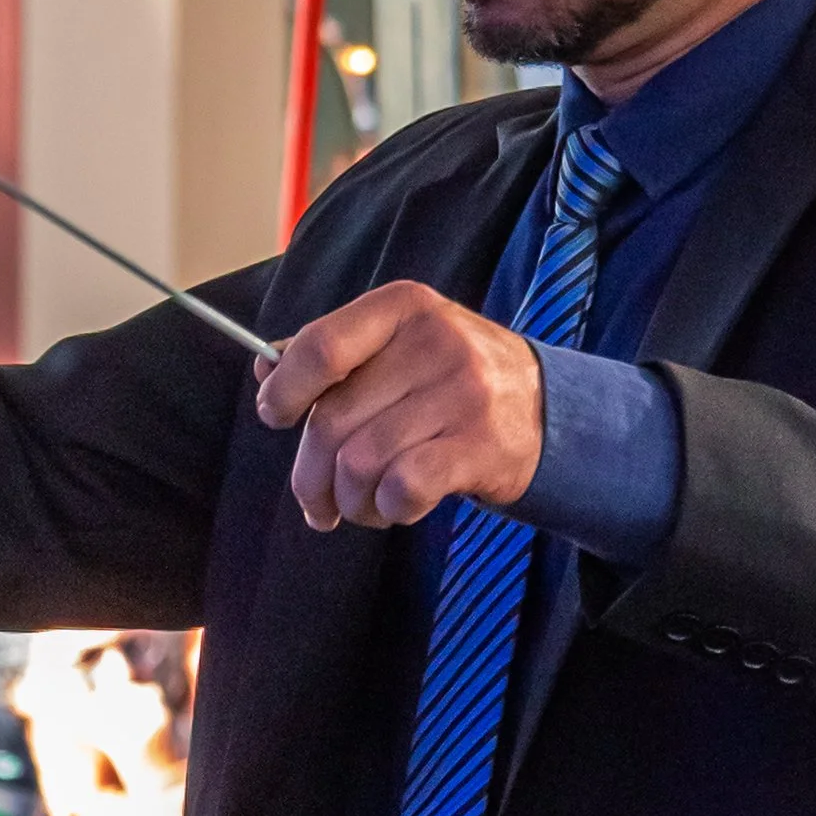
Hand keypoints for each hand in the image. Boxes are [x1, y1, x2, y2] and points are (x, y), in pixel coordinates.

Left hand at [254, 281, 542, 531]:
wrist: (549, 408)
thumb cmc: (451, 379)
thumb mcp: (399, 344)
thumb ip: (334, 354)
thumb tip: (266, 370)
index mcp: (404, 307)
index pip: (320, 347)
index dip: (285, 391)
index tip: (276, 416)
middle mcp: (435, 342)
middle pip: (333, 420)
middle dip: (312, 474)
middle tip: (315, 498)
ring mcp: (464, 394)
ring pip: (362, 463)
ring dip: (350, 500)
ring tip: (361, 505)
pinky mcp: (482, 446)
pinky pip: (403, 488)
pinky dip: (388, 509)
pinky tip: (395, 507)